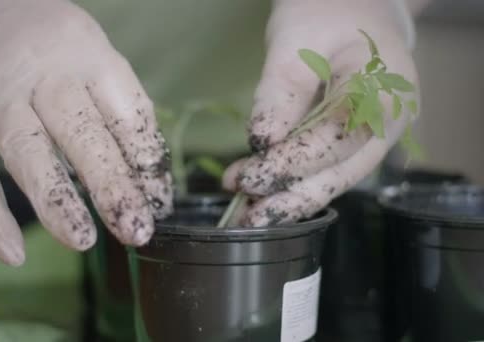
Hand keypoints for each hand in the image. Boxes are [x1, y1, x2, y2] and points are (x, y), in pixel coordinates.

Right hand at [0, 0, 171, 264]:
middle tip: (136, 230)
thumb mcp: (81, 49)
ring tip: (85, 240)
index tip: (158, 201)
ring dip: (58, 203)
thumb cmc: (34, 37)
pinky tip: (14, 253)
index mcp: (84, 49)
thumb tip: (145, 170)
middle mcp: (39, 68)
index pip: (125, 111)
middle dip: (113, 187)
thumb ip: (111, 99)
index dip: (145, 161)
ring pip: (28, 153)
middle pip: (82, 133)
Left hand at [223, 0, 419, 225]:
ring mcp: (380, 133)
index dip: (289, 164)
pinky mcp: (361, 139)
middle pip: (341, 172)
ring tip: (251, 213)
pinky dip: (300, 183)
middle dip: (290, 197)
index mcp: (382, 90)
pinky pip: (332, 168)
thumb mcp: (296, 42)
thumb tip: (261, 144)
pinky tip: (270, 194)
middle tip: (246, 216)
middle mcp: (389, 121)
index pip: (333, 140)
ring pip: (337, 178)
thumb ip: (280, 93)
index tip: (247, 178)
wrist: (356, 4)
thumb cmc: (327, 12)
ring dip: (293, 198)